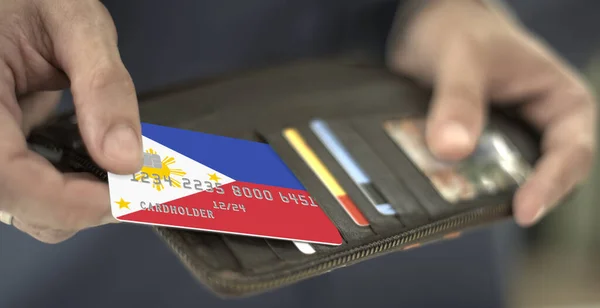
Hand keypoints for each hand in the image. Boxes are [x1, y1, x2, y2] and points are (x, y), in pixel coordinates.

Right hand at [0, 0, 141, 242]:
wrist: (16, 0)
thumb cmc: (35, 0)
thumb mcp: (77, 24)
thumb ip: (103, 87)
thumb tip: (127, 159)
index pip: (5, 175)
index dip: (64, 201)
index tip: (123, 199)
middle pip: (15, 202)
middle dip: (80, 206)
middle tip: (135, 187)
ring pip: (23, 203)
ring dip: (76, 201)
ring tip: (120, 174)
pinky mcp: (3, 147)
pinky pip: (30, 184)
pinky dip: (69, 187)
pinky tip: (98, 164)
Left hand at [386, 0, 595, 225]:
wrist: (431, 23)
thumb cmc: (463, 29)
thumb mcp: (463, 58)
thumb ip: (459, 100)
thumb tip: (452, 148)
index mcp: (560, 104)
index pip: (570, 154)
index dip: (550, 185)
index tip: (524, 209)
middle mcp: (538, 130)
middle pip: (534, 178)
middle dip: (504, 199)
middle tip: (471, 219)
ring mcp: (504, 143)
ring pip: (497, 182)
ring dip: (472, 197)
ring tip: (444, 218)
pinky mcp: (473, 150)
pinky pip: (466, 175)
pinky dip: (450, 187)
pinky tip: (428, 201)